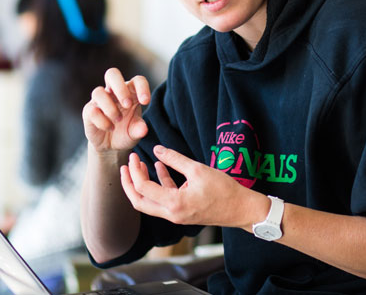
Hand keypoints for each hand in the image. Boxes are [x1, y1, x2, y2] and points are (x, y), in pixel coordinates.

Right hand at [82, 68, 149, 153]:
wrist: (110, 145)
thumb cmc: (125, 132)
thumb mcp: (135, 132)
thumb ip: (139, 129)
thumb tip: (143, 130)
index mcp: (130, 91)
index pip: (137, 80)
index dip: (142, 87)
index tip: (146, 102)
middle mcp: (113, 92)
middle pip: (112, 74)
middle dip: (120, 88)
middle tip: (127, 104)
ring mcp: (99, 100)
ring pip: (98, 92)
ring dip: (110, 107)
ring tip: (118, 120)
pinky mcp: (89, 112)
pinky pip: (92, 110)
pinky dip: (103, 121)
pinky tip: (110, 128)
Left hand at [119, 145, 263, 228]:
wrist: (240, 209)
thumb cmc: (223, 190)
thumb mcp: (198, 169)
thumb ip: (175, 159)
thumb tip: (157, 149)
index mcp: (174, 204)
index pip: (144, 188)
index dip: (135, 171)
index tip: (134, 157)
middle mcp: (171, 214)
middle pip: (139, 202)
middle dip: (129, 184)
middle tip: (125, 166)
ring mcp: (176, 215)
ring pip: (149, 203)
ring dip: (142, 185)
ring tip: (139, 165)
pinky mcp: (182, 212)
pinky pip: (163, 200)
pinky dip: (159, 185)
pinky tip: (159, 168)